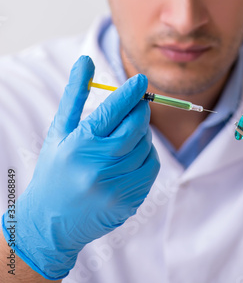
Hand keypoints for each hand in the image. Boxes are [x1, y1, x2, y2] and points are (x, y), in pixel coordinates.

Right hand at [1, 55, 159, 279]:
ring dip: (143, 132)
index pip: (113, 110)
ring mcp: (117, 186)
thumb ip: (75, 94)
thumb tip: (85, 60)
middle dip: (140, 109)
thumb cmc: (55, 169)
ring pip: (146, 145)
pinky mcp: (130, 201)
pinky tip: (132, 154)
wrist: (50, 222)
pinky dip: (147, 154)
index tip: (141, 80)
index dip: (131, 92)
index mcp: (80, 144)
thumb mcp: (59, 131)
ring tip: (127, 133)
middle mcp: (99, 166)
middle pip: (136, 126)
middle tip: (137, 104)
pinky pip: (151, 167)